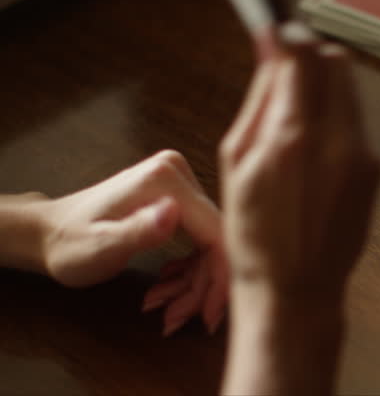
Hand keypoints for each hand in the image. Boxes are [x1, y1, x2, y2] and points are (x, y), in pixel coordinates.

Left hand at [40, 150, 227, 334]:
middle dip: (202, 285)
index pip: (215, 232)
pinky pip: (198, 238)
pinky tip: (167, 287)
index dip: (218, 277)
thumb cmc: (68, 245)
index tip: (208, 316)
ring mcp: (179, 182)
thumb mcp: (100, 247)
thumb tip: (173, 213)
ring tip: (166, 309)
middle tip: (176, 319)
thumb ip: (137, 231)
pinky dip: (188, 270)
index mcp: (166, 180)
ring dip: (194, 282)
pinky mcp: (177, 196)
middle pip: (215, 239)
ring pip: (209, 242)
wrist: (47, 233)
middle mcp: (178, 173)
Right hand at [218, 22, 379, 393]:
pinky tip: (314, 148)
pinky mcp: (376, 169)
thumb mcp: (237, 161)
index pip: (304, 53)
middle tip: (286, 70)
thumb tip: (271, 45)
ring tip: (296, 116)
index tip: (277, 32)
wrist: (297, 288)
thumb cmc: (254, 231)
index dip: (290, 34)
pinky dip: (336, 116)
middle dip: (311, 55)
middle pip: (336, 62)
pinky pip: (357, 121)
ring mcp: (365, 155)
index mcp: (295, 136)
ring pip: (350, 89)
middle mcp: (339, 140)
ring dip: (325, 85)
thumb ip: (260, 98)